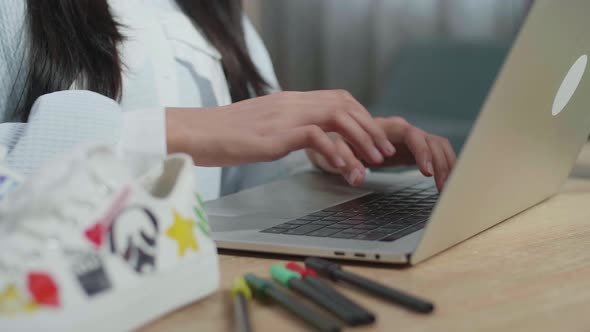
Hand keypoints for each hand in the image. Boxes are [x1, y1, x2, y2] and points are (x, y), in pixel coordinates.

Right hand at [165, 90, 394, 167]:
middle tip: (384, 151)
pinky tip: (344, 169)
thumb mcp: (264, 128)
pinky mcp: (276, 134)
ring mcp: (285, 116)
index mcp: (291, 101)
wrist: (197, 132)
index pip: (337, 99)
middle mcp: (292, 103)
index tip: (371, 137)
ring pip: (337, 116)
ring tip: (373, 161)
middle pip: (344, 104)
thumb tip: (307, 140)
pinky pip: (316, 137)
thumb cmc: (227, 135)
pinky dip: (336, 152)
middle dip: (369, 127)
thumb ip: (288, 129)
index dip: (360, 117)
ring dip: (360, 138)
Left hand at [307, 117, 456, 190]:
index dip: (422, 151)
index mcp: (385, 127)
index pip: (412, 134)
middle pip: (431, 141)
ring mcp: (410, 140)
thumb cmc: (337, 143)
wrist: (338, 140)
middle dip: (440, 163)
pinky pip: (435, 155)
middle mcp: (402, 131)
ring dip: (447, 166)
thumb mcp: (335, 152)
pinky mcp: (413, 150)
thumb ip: (346, 162)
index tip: (426, 171)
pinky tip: (446, 183)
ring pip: (438, 147)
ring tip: (449, 188)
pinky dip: (443, 167)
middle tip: (443, 187)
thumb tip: (357, 178)